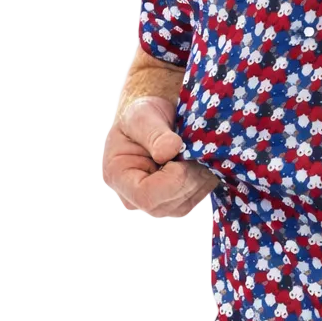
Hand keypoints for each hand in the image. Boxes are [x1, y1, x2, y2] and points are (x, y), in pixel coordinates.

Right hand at [102, 96, 220, 218]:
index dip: (173, 179)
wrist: (154, 119)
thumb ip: (154, 133)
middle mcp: (132, 197)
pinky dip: (204, 183)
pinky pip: (192, 200)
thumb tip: (169, 151)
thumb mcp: (142, 115)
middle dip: (190, 178)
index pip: (146, 196)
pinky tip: (204, 162)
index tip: (183, 153)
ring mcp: (152, 203)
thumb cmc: (143, 114)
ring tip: (201, 153)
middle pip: (167, 204)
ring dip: (200, 180)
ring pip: (183, 206)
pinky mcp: (172, 202)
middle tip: (198, 149)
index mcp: (117, 176)